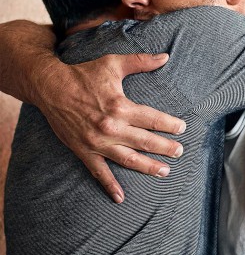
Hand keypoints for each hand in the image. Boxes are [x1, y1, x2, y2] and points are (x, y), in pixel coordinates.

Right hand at [33, 52, 185, 203]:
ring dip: (148, 167)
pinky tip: (121, 198)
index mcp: (120, 107)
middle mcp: (111, 127)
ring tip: (165, 172)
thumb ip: (141, 61)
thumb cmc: (84, 74)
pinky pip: (99, 172)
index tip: (182, 128)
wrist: (51, 87)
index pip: (153, 119)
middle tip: (179, 152)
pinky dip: (110, 186)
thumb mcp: (113, 64)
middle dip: (166, 148)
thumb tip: (165, 56)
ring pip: (129, 159)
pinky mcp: (84, 151)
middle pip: (146, 141)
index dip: (170, 125)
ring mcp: (97, 142)